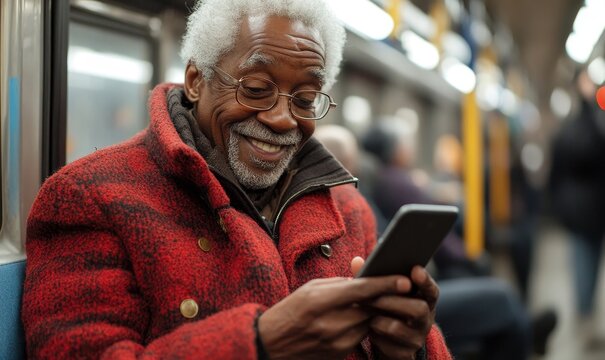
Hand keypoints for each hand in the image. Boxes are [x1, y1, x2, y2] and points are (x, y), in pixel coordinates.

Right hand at [258, 275, 408, 358]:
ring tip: (374, 301)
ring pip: (369, 323)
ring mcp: (336, 342)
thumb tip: (363, 281)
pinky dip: (362, 325)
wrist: (272, 344)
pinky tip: (355, 318)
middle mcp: (331, 324)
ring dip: (372, 312)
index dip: (385, 284)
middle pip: (371, 308)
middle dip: (383, 298)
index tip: (405, 280)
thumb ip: (339, 284)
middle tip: (395, 287)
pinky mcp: (340, 354)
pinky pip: (361, 336)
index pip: (362, 291)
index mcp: (321, 301)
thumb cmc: (290, 310)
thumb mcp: (310, 289)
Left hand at [351, 257, 439, 359]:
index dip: (425, 280)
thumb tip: (356, 261)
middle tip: (374, 296)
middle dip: (393, 301)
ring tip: (365, 309)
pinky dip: (375, 333)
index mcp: (425, 300)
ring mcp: (416, 337)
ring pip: (399, 327)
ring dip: (379, 317)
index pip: (431, 290)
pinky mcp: (404, 353)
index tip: (415, 269)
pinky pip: (388, 344)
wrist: (391, 342)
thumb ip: (374, 276)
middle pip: (418, 309)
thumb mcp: (386, 293)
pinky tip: (367, 326)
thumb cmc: (387, 308)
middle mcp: (425, 319)